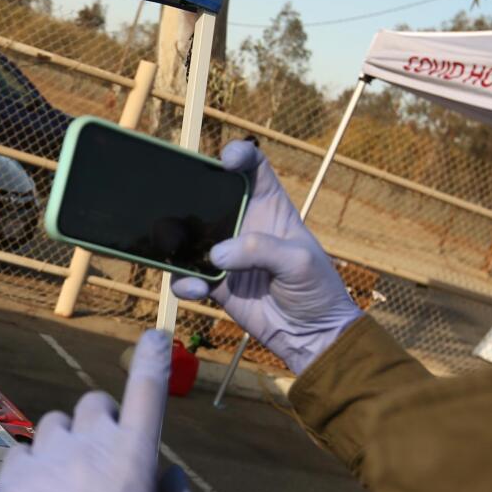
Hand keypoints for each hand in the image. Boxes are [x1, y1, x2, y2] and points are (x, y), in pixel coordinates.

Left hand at [0, 329, 199, 491]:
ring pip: (54, 425)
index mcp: (135, 462)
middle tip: (107, 459)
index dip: (154, 361)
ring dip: (67, 442)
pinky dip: (34, 466)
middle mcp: (88, 450)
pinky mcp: (11, 484)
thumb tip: (165, 473)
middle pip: (95, 405)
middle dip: (104, 422)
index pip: (147, 394)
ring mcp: (45, 463)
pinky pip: (22, 453)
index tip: (156, 337)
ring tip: (70, 483)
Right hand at [171, 140, 360, 373]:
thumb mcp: (299, 262)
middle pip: (209, 198)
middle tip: (173, 201)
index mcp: (270, 208)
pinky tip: (196, 288)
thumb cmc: (317, 290)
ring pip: (189, 238)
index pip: (253, 169)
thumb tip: (217, 254)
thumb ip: (261, 250)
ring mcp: (226, 255)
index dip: (239, 155)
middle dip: (187, 195)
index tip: (225, 161)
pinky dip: (185, 281)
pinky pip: (188, 277)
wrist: (311, 336)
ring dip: (176, 242)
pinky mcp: (215, 284)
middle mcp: (243, 225)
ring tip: (174, 250)